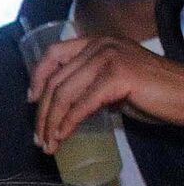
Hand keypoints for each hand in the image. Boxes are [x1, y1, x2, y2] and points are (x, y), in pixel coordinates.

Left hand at [28, 35, 183, 151]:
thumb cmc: (155, 92)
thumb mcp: (116, 81)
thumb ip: (91, 83)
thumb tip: (66, 102)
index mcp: (98, 42)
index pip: (54, 53)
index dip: (38, 77)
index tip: (31, 100)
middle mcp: (101, 45)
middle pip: (56, 79)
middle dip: (42, 112)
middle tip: (38, 137)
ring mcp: (109, 58)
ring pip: (64, 94)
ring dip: (51, 122)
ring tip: (48, 143)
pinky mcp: (118, 77)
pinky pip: (82, 104)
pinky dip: (68, 123)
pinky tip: (62, 137)